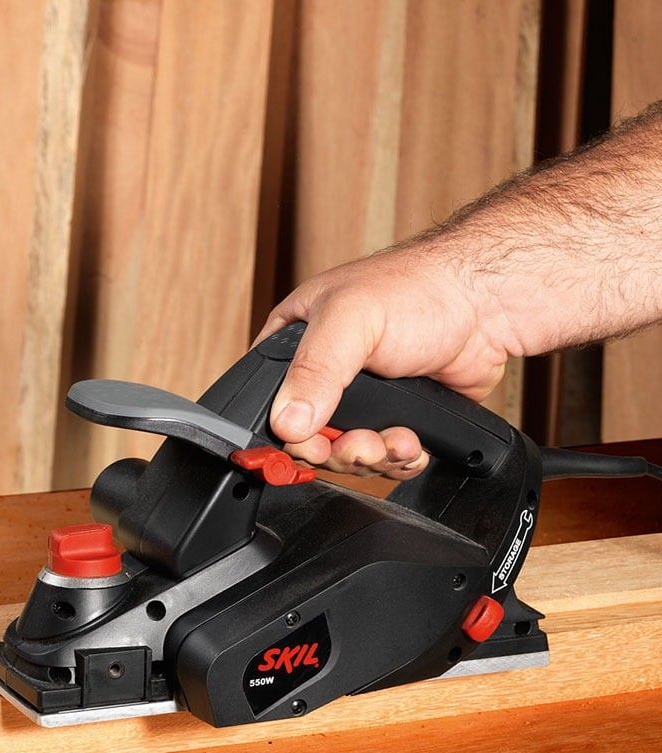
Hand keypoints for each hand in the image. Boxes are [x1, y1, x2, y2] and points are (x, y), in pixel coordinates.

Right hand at [257, 246, 511, 478]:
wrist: (487, 304)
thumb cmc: (419, 289)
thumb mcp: (349, 321)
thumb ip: (313, 371)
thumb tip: (288, 422)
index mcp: (294, 343)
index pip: (269, 403)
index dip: (287, 433)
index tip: (312, 444)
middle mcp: (324, 375)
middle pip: (308, 440)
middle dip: (338, 451)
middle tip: (362, 444)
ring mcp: (361, 400)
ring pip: (346, 455)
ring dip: (373, 458)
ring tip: (397, 440)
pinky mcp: (394, 419)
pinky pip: (382, 459)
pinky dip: (397, 461)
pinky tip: (412, 442)